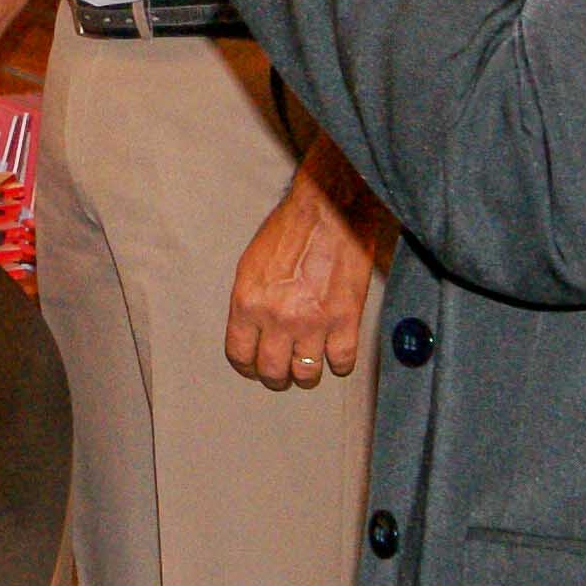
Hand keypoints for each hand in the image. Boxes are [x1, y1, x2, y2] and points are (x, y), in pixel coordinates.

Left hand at [223, 142, 387, 390]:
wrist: (331, 209)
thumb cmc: (291, 228)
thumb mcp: (252, 264)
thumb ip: (251, 301)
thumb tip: (253, 330)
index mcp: (248, 302)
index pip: (239, 354)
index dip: (247, 367)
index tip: (255, 367)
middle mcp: (277, 317)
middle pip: (272, 371)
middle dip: (276, 377)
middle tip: (283, 373)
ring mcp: (313, 322)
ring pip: (306, 374)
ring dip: (307, 375)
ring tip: (309, 366)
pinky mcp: (345, 320)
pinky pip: (341, 362)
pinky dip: (339, 363)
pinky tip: (337, 354)